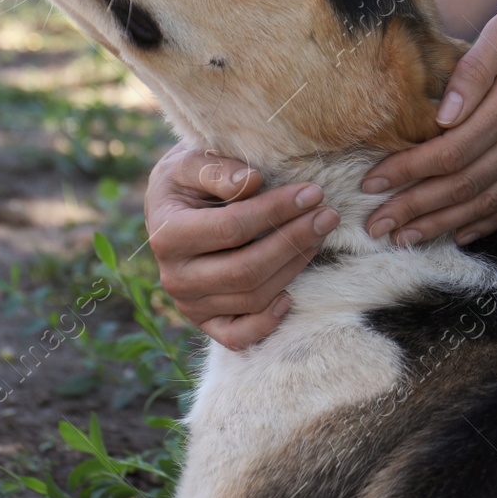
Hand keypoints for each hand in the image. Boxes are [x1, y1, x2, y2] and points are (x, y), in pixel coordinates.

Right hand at [145, 141, 339, 349]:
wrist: (172, 208)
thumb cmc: (187, 180)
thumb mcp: (190, 160)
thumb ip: (216, 168)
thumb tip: (251, 181)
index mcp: (168, 234)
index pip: (232, 228)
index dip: (276, 211)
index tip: (312, 192)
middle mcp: (175, 277)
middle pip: (246, 269)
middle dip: (294, 241)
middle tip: (328, 215)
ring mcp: (190, 305)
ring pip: (252, 298)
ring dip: (294, 266)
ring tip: (320, 234)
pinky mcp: (206, 322)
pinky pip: (238, 337)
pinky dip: (267, 322)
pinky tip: (291, 295)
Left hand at [359, 0, 496, 246]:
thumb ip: (474, 68)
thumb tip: (441, 114)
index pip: (451, 152)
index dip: (408, 172)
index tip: (371, 182)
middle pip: (464, 186)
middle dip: (415, 209)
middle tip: (375, 225)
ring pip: (487, 202)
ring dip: (443, 225)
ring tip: (404, 238)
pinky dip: (486, 222)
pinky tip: (459, 234)